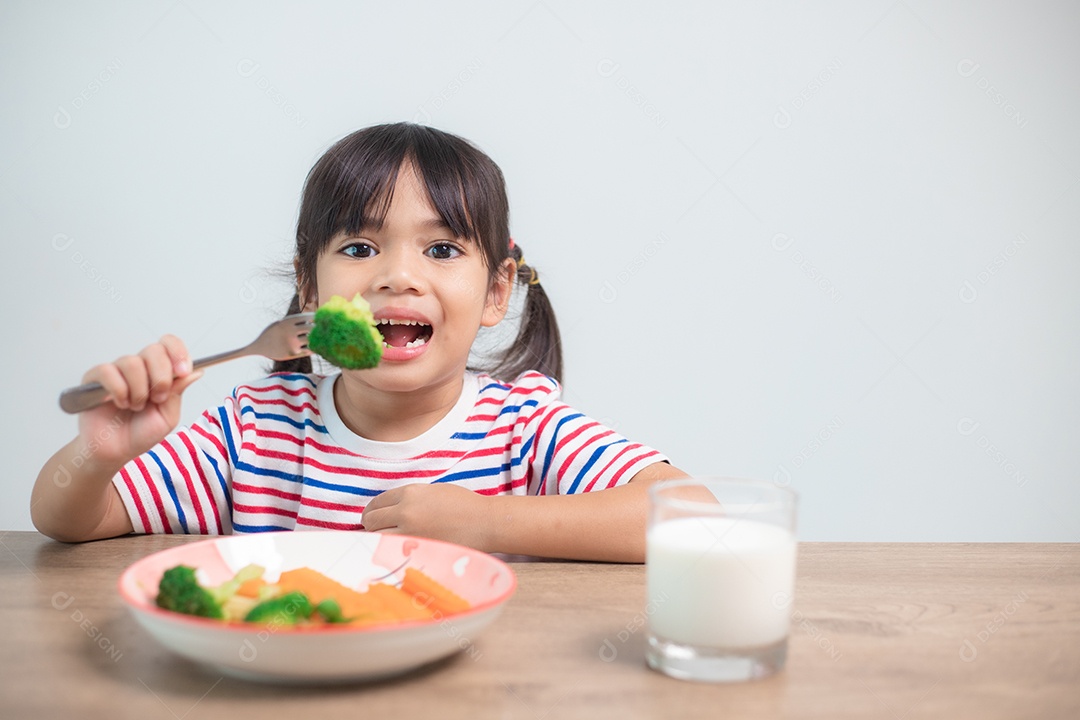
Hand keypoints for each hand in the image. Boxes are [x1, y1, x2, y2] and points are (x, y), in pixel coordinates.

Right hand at [76, 334, 202, 467]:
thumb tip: (197, 371)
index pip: (169, 344)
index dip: (178, 353)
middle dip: (161, 376)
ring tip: (136, 406)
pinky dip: (119, 391)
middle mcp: (139, 367)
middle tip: (157, 399)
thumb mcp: (167, 415)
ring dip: (139, 390)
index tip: (183, 371)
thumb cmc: (141, 433)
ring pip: (132, 362)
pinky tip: (120, 404)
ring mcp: (117, 371)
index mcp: (159, 372)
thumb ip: (178, 392)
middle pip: (154, 350)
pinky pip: (108, 371)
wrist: (115, 451)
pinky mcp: (94, 378)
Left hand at [362, 484, 491, 550]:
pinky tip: (395, 551)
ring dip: (378, 540)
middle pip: (372, 521)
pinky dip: (390, 552)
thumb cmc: (463, 505)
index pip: (377, 502)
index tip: (373, 517)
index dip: (372, 510)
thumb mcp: (433, 491)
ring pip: (377, 538)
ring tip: (384, 542)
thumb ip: (409, 499)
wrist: (485, 523)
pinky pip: (393, 552)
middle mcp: (406, 512)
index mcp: (410, 493)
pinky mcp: (418, 551)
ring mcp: (411, 533)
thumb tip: (389, 510)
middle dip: (371, 526)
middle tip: (375, 530)